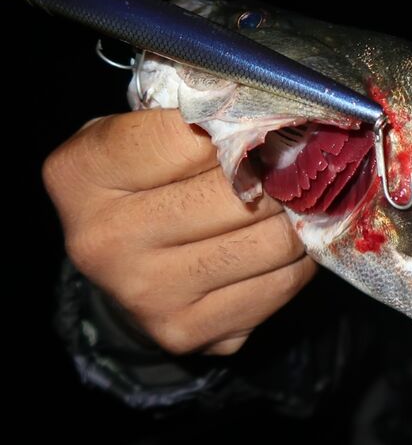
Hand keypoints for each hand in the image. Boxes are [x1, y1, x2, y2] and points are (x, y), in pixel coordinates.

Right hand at [43, 109, 315, 354]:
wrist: (124, 272)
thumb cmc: (143, 184)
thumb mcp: (141, 133)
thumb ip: (194, 116)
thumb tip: (276, 113)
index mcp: (81, 174)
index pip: (188, 136)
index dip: (239, 127)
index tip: (259, 126)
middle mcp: (103, 240)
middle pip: (236, 194)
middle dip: (277, 175)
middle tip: (287, 166)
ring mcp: (145, 293)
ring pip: (272, 241)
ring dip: (294, 219)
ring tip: (285, 205)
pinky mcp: (187, 331)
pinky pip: (282, 284)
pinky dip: (298, 261)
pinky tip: (278, 248)